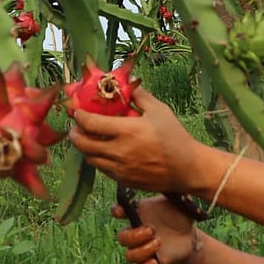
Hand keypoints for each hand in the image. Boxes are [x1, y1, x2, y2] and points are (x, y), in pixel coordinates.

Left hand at [69, 88, 206, 193]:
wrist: (187, 168)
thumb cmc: (174, 136)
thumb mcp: (159, 110)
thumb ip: (139, 96)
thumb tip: (127, 82)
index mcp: (127, 131)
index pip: (90, 124)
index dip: (79, 117)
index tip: (77, 112)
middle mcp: (119, 151)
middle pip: (83, 144)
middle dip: (75, 134)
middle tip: (76, 127)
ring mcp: (120, 169)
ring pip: (90, 159)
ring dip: (85, 148)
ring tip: (89, 139)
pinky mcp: (124, 181)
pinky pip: (102, 170)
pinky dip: (98, 160)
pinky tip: (104, 152)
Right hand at [114, 195, 201, 263]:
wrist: (190, 236)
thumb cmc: (180, 215)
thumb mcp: (179, 202)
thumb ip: (175, 193)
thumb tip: (178, 180)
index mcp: (139, 213)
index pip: (119, 211)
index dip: (116, 211)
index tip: (121, 212)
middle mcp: (136, 231)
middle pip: (122, 237)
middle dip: (135, 235)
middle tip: (152, 230)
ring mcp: (141, 249)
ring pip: (129, 255)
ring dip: (142, 251)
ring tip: (158, 244)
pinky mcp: (150, 263)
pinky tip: (155, 263)